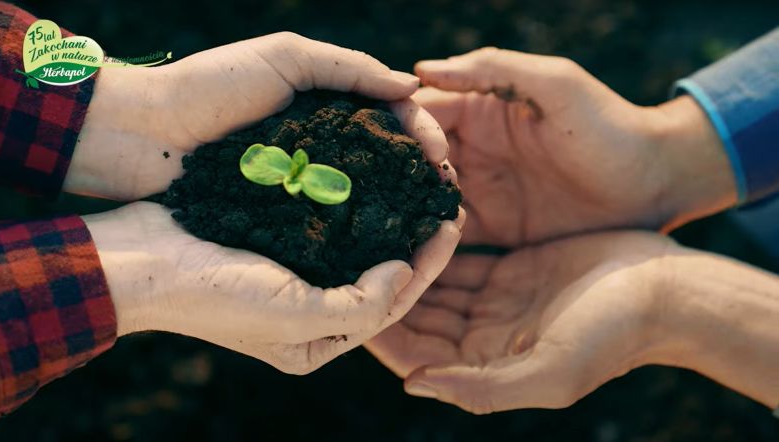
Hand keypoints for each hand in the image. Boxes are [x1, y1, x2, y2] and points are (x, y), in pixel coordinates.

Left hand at [64, 32, 421, 199]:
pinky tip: (379, 241)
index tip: (440, 156)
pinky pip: (327, 221)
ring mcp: (301, 180)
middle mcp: (321, 143)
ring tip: (422, 222)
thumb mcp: (284, 59)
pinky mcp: (280, 213)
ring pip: (362, 193)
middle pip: (384, 158)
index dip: (420, 132)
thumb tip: (412, 84)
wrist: (143, 135)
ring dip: (395, 206)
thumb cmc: (210, 87)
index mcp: (326, 103)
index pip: (389, 115)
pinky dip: (355, 228)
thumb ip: (348, 68)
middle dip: (418, 174)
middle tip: (443, 196)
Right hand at [83, 201, 462, 374]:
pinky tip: (373, 173)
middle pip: (381, 274)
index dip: (428, 265)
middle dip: (416, 238)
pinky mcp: (279, 241)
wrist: (143, 260)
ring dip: (390, 215)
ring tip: (418, 178)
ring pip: (359, 245)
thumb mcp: (293, 319)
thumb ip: (358, 307)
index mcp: (319, 339)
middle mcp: (312, 309)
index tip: (454, 223)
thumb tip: (403, 272)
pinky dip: (355, 201)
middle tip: (447, 195)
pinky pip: (330, 222)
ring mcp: (295, 274)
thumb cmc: (216, 297)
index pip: (391, 303)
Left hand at [367, 231, 677, 412]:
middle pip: (419, 320)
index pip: (416, 354)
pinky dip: (436, 247)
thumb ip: (481, 388)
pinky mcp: (510, 269)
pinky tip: (409, 224)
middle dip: (386, 295)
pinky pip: (461, 260)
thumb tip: (413, 384)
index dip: (381, 332)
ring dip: (407, 268)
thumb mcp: (551, 372)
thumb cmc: (614, 335)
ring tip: (369, 236)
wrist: (665, 289)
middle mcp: (484, 338)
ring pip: (436, 287)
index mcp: (486, 367)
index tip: (349, 302)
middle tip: (347, 259)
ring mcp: (496, 302)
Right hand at [411, 48, 736, 245]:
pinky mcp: (493, 228)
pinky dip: (427, 241)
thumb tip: (424, 70)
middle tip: (375, 202)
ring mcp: (480, 190)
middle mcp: (472, 148)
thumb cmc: (609, 126)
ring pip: (421, 197)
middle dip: (392, 175)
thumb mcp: (557, 85)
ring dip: (402, 211)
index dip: (405, 130)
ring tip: (380, 232)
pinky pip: (447, 234)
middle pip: (412, 159)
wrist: (655, 184)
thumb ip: (494, 69)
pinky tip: (410, 255)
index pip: (422, 112)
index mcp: (480, 109)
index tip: (406, 157)